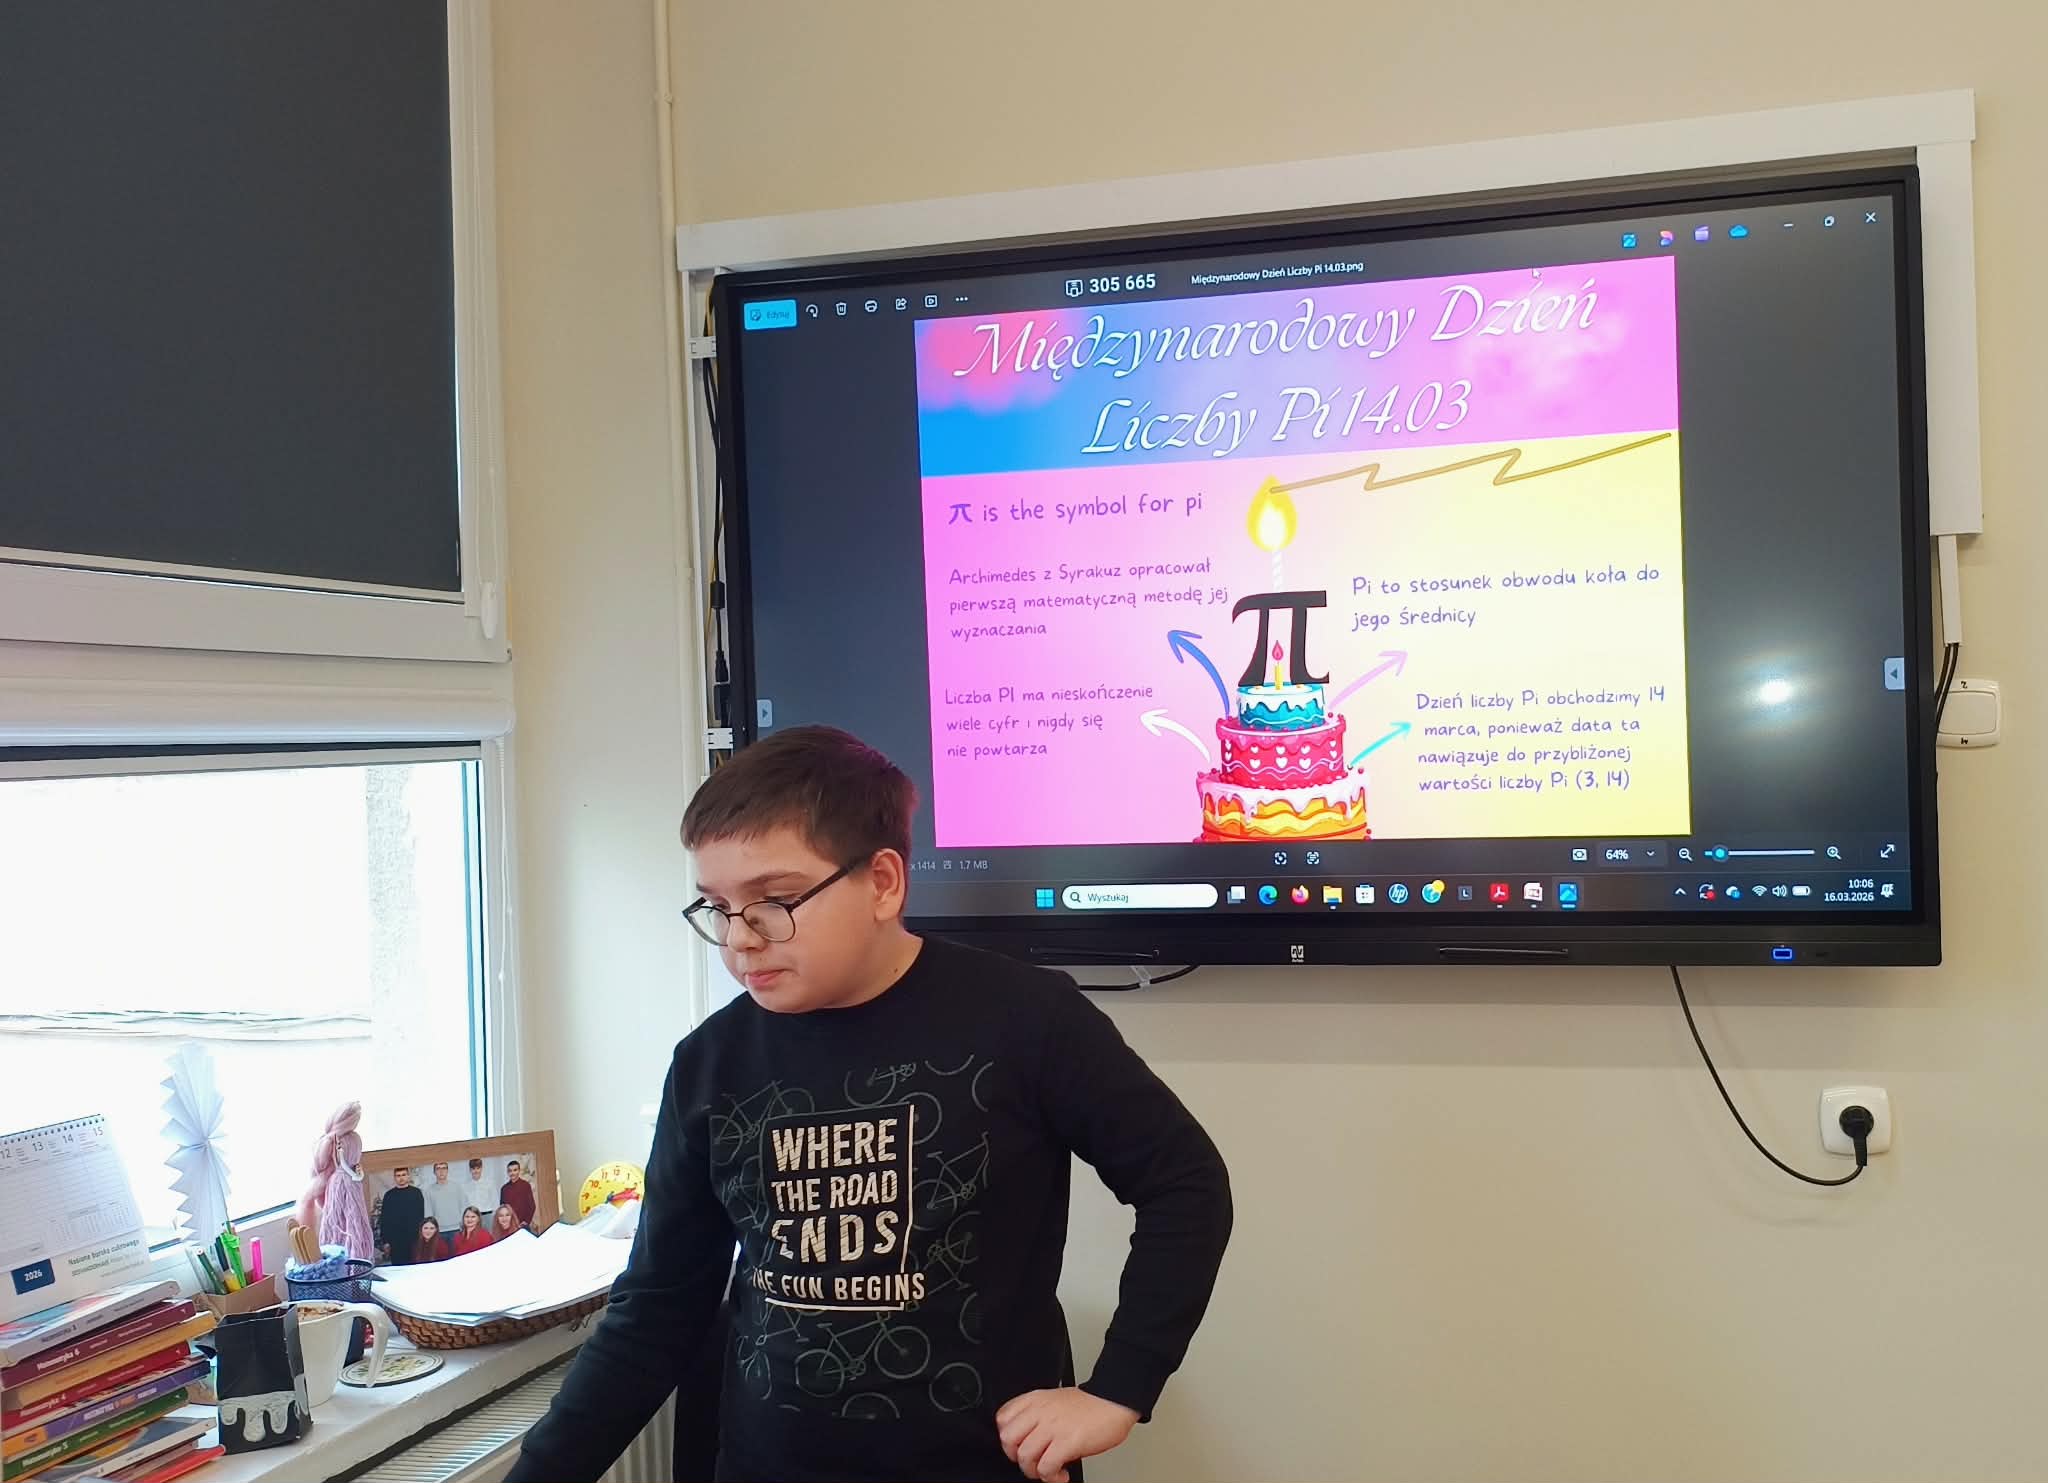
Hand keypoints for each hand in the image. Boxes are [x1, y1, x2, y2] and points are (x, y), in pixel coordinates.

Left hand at [997, 1387, 1138, 1482]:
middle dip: (1016, 1457)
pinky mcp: (1067, 1442)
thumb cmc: (1090, 1404)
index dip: (1008, 1438)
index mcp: (1036, 1400)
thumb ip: (1038, 1414)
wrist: (1115, 1400)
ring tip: (1048, 1471)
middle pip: (1008, 1439)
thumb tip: (1029, 1439)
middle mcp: (1041, 1412)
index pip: (1003, 1418)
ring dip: (1034, 1471)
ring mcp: (1053, 1427)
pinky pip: (1046, 1467)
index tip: (1019, 1446)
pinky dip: (1051, 1477)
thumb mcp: (1055, 1400)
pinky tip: (1061, 1475)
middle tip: (1031, 1461)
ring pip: (1024, 1456)